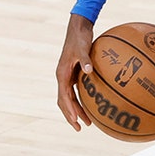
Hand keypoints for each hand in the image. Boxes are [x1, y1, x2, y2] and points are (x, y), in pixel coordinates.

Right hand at [55, 13, 93, 131]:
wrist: (78, 27)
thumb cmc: (80, 37)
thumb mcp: (83, 48)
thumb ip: (85, 60)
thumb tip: (88, 71)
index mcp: (62, 74)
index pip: (64, 98)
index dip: (69, 110)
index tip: (76, 121)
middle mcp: (63, 77)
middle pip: (64, 102)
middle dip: (71, 116)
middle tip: (80, 128)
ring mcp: (68, 76)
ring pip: (70, 98)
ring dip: (77, 110)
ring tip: (88, 122)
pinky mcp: (74, 73)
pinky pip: (76, 91)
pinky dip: (82, 100)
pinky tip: (92, 104)